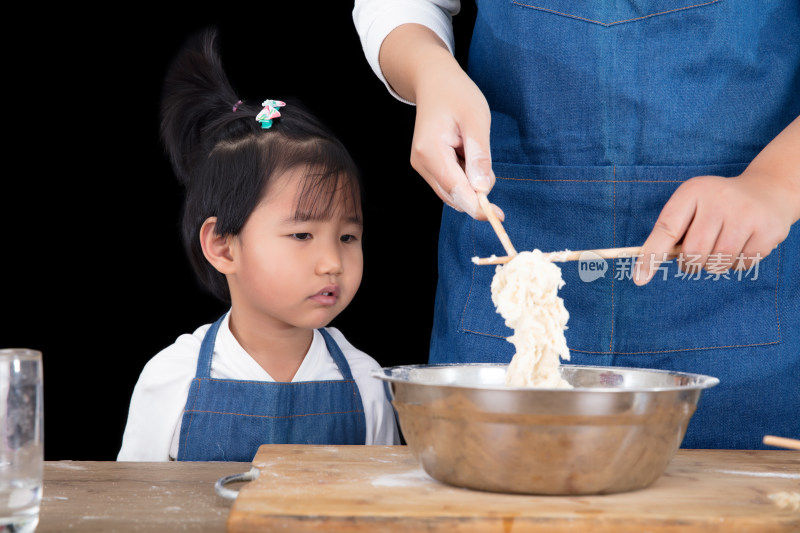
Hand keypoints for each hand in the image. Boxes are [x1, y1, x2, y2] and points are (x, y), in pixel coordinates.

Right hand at [410, 57, 499, 219]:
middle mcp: (421, 163)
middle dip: (476, 193)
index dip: (477, 205)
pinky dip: (465, 177)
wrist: (434, 81)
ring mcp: (422, 166)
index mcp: (430, 150)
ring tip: (473, 148)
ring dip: (471, 183)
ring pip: (452, 192)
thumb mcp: (476, 119)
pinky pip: (450, 183)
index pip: (455, 189)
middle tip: (488, 165)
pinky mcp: (427, 167)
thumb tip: (483, 189)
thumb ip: (480, 155)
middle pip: (453, 195)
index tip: (498, 216)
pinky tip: (467, 153)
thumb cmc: (457, 95)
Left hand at [633, 172, 795, 284]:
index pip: (667, 228)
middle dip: (690, 264)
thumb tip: (646, 269)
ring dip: (714, 265)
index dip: (651, 255)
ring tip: (720, 247)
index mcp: (694, 191)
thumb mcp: (692, 205)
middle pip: (694, 253)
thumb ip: (672, 231)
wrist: (768, 190)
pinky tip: (742, 245)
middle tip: (693, 259)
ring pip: (718, 262)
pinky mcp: (768, 230)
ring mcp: (747, 214)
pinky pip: (742, 265)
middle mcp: (720, 199)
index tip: (639, 279)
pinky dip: (737, 263)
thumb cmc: (717, 205)